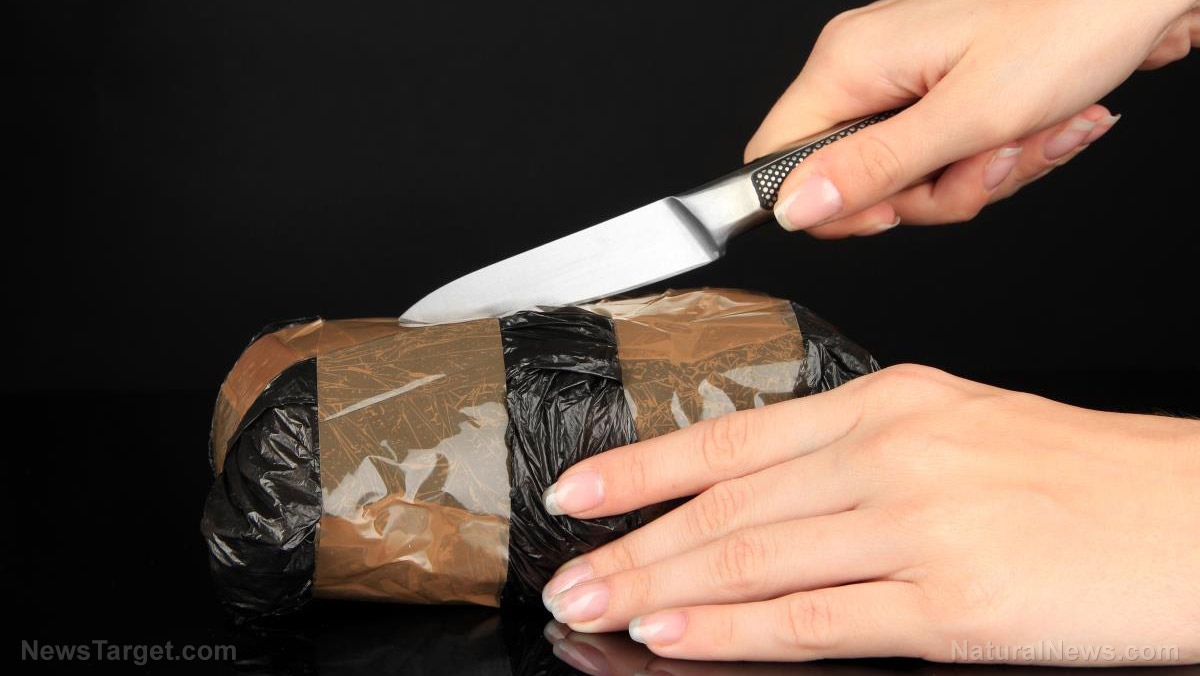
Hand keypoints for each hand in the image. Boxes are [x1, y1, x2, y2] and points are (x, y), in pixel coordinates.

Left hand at [538, 365, 1199, 663]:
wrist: (1198, 516)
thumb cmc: (1084, 477)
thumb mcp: (960, 430)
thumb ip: (862, 459)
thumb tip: (767, 505)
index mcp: (892, 402)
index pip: (737, 437)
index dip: (645, 466)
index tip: (581, 488)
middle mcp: (894, 451)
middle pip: (728, 502)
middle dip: (633, 539)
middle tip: (566, 568)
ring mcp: (920, 524)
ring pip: (754, 558)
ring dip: (660, 585)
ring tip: (594, 605)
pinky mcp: (953, 601)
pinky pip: (816, 619)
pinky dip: (733, 629)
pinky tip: (676, 634)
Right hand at [746, 0, 1198, 237]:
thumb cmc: (1071, 25)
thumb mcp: (968, 117)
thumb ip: (874, 169)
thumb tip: (793, 207)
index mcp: (849, 63)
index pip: (777, 160)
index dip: (827, 204)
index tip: (891, 209)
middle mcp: (866, 66)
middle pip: (854, 179)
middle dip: (931, 191)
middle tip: (987, 161)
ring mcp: (905, 76)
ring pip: (909, 176)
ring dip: (979, 176)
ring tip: (1032, 137)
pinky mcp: (942, 87)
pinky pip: (944, 156)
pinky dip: (996, 157)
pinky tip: (1044, 128)